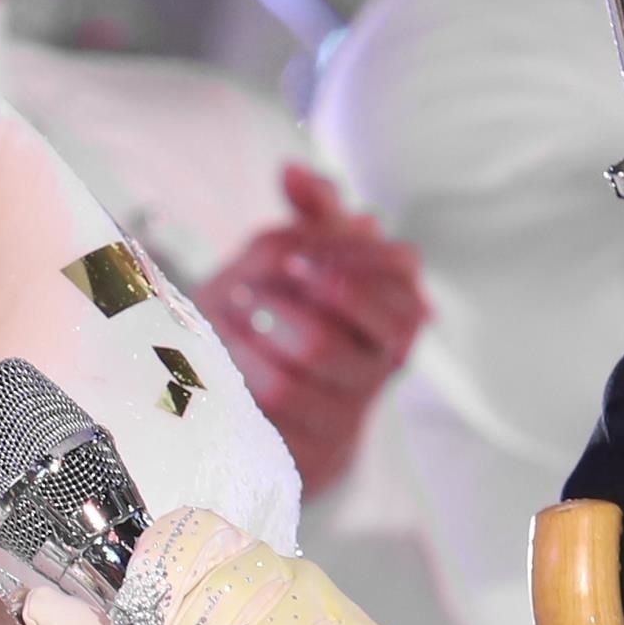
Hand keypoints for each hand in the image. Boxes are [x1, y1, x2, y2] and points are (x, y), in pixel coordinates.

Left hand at [193, 167, 428, 493]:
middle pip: (337, 337)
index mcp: (399, 306)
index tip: (288, 257)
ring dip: (252, 343)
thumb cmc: (294, 303)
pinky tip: (223, 359)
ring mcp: (353, 409)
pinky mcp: (319, 451)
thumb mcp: (306, 249)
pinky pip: (274, 417)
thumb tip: (294, 173)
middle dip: (281, 310)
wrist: (276, 391)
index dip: (338, 266)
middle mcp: (387, 361)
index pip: (398, 279)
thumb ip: (311, 209)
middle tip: (243, 291)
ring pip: (299, 380)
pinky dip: (242, 379)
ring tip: (228, 319)